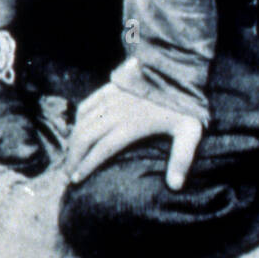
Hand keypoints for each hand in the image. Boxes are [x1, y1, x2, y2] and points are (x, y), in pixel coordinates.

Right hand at [66, 83, 202, 189]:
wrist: (181, 70)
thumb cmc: (187, 104)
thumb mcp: (190, 131)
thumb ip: (182, 158)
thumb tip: (175, 187)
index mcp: (133, 124)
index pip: (102, 148)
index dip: (87, 165)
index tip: (77, 180)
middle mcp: (119, 110)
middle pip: (87, 135)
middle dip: (73, 156)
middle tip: (68, 174)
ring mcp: (114, 96)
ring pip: (84, 119)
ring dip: (73, 139)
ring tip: (69, 157)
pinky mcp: (114, 86)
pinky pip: (89, 102)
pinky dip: (79, 117)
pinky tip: (77, 129)